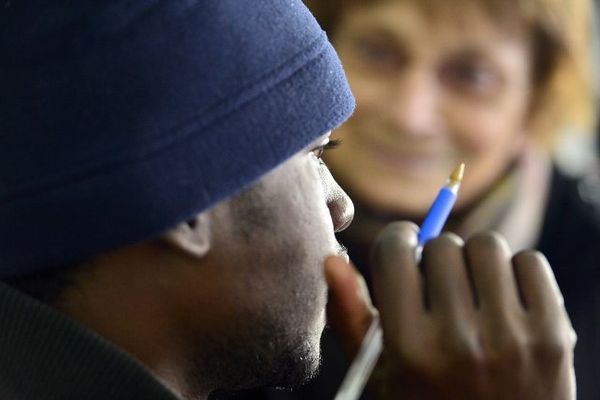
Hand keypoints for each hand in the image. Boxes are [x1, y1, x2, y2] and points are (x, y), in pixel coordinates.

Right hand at [325, 221, 575, 399]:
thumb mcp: (378, 372)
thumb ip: (351, 315)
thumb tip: (332, 260)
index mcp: (408, 347)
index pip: (396, 250)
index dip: (398, 240)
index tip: (404, 247)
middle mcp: (460, 340)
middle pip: (444, 245)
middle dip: (436, 257)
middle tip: (438, 284)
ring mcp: (512, 337)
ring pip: (487, 245)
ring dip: (474, 260)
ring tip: (471, 290)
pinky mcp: (554, 335)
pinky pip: (531, 261)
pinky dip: (515, 272)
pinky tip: (504, 300)